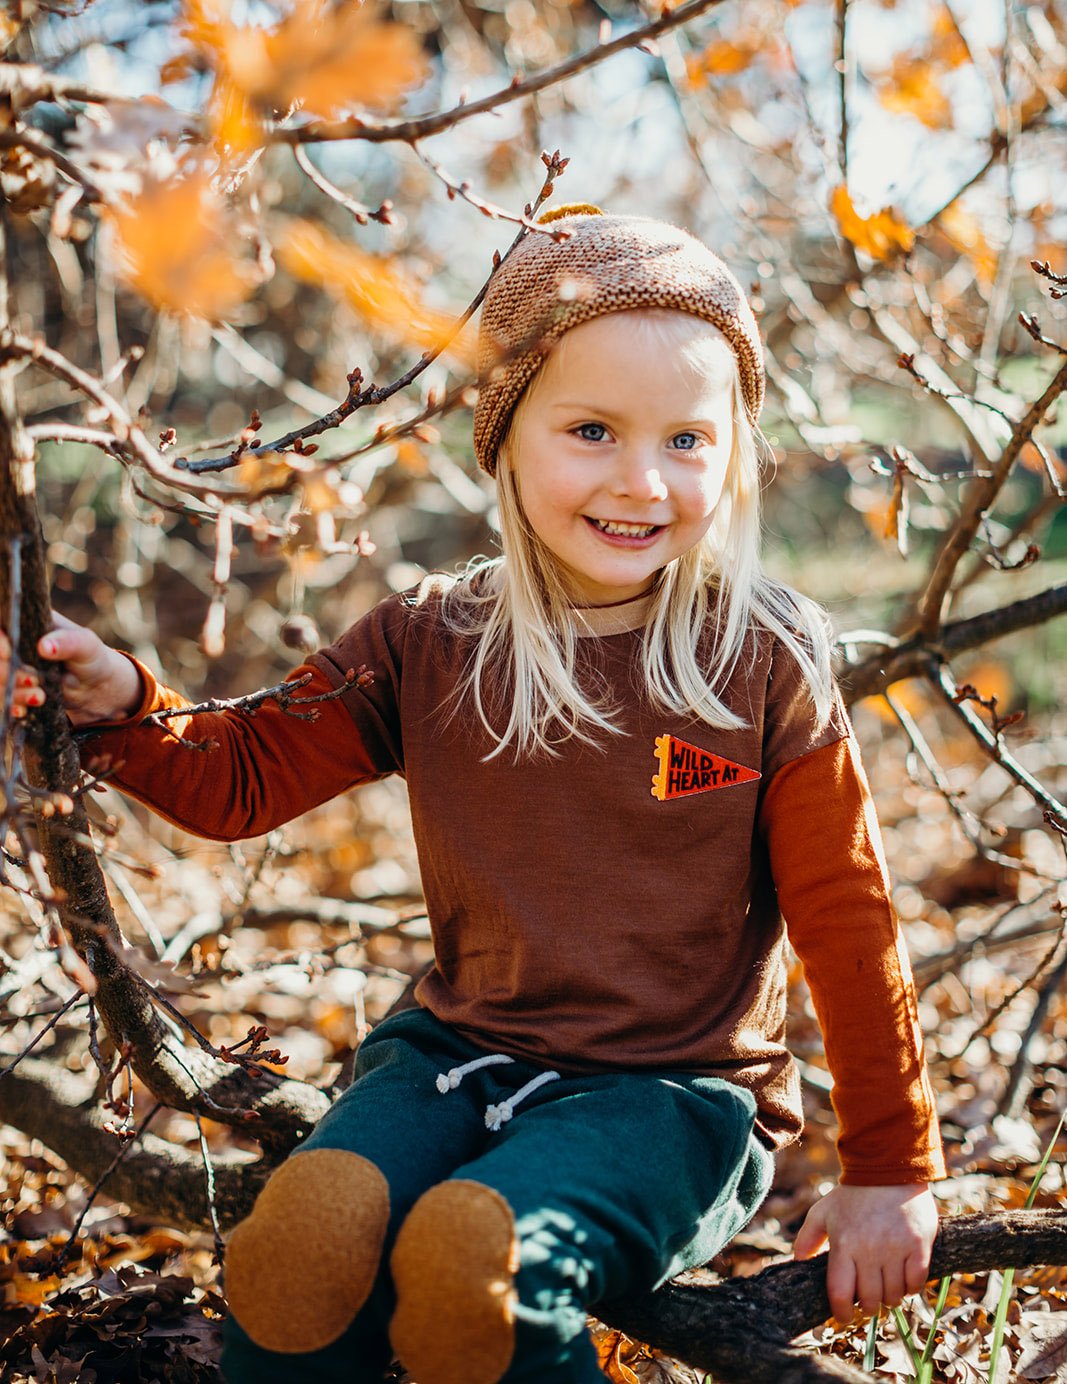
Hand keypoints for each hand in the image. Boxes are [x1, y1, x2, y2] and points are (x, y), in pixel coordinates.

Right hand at [0, 612, 142, 726]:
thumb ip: (68, 642)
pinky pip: (5, 701)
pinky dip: (12, 707)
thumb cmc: (92, 658)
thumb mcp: (86, 645)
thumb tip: (44, 646)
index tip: (9, 651)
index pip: (4, 628)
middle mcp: (16, 646)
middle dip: (8, 672)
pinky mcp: (17, 691)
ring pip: (0, 682)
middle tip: (33, 679)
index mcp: (28, 625)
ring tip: (40, 697)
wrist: (98, 689)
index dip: (1, 640)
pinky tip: (23, 711)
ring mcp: (14, 670)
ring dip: (14, 692)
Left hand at [793, 1182, 937, 1323]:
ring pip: (894, 1295)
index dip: (842, 1312)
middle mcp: (869, 1251)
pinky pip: (916, 1283)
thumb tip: (798, 1261)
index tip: (844, 1317)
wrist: (889, 1169)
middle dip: (867, 1306)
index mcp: (844, 1244)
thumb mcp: (824, 1211)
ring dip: (889, 1298)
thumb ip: (808, 1237)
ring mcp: (896, 1249)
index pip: (840, 1293)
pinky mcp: (919, 1245)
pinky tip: (904, 1280)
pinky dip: (910, 1288)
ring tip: (885, 1290)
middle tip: (868, 1301)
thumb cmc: (853, 1195)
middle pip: (869, 1300)